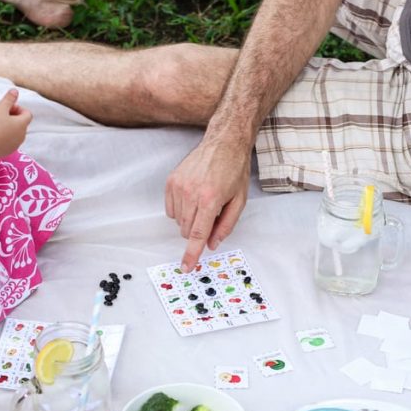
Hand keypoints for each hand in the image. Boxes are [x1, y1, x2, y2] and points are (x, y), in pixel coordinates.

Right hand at [0, 89, 31, 159]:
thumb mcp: (0, 108)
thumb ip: (9, 99)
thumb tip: (15, 91)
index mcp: (22, 124)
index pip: (27, 114)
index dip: (18, 108)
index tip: (7, 108)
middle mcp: (22, 136)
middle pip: (22, 124)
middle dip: (13, 117)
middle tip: (0, 115)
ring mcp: (16, 145)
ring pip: (16, 133)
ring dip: (9, 127)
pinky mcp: (8, 151)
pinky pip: (9, 142)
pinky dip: (5, 137)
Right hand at [165, 137, 250, 271]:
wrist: (223, 142)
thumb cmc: (234, 170)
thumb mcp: (239, 200)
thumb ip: (225, 225)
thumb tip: (211, 244)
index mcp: (210, 199)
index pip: (197, 234)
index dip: (191, 254)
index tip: (186, 267)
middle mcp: (191, 192)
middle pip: (187, 230)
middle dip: (198, 230)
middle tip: (211, 214)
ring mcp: (178, 186)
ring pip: (178, 221)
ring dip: (190, 219)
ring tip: (203, 201)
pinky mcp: (171, 181)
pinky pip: (171, 209)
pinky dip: (181, 210)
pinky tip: (192, 197)